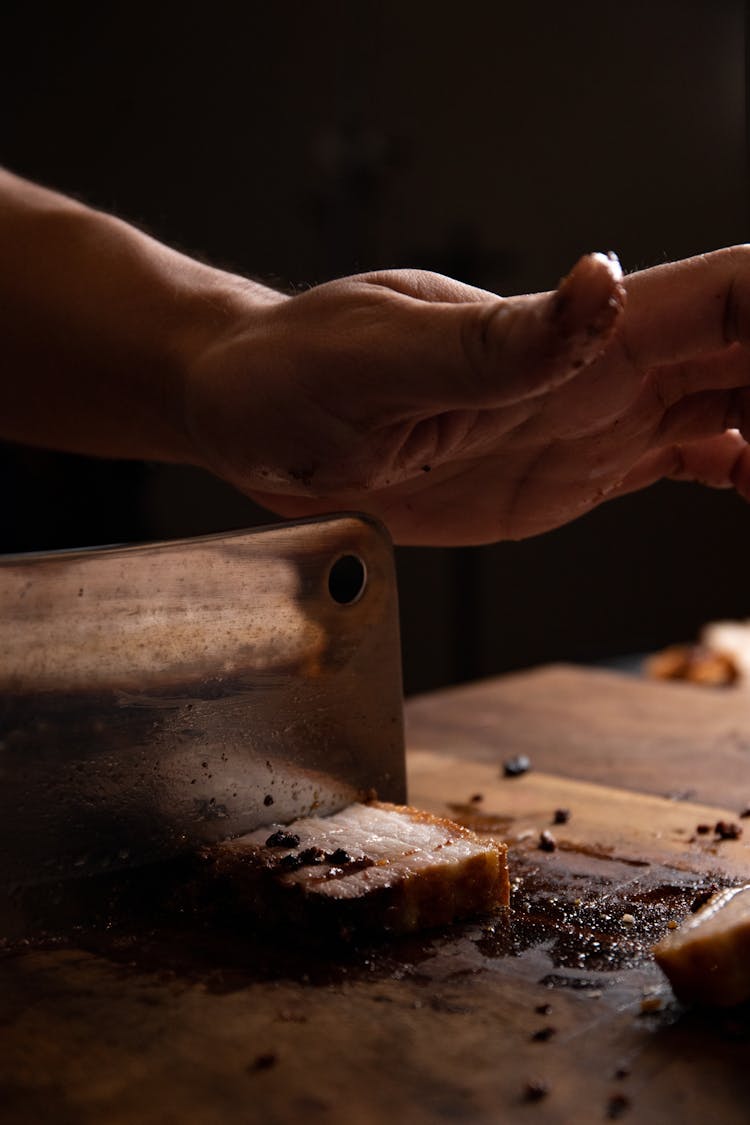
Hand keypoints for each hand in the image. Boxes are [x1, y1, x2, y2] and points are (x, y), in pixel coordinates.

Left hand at [183, 248, 749, 545]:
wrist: (257, 418)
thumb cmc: (298, 370)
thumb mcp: (385, 357)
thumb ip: (500, 339)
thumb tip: (601, 281)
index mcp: (573, 331)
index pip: (727, 298)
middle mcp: (602, 370)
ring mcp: (594, 420)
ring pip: (736, 406)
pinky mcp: (572, 468)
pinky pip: (685, 461)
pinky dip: (744, 471)